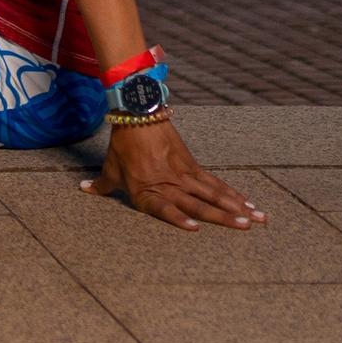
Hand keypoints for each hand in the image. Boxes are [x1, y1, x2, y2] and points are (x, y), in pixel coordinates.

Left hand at [83, 120, 265, 229]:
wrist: (138, 114)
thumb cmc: (122, 144)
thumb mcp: (110, 167)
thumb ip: (101, 185)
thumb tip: (84, 190)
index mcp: (146, 191)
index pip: (164, 208)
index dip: (178, 218)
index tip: (195, 228)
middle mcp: (168, 185)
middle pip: (199, 203)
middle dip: (223, 217)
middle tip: (245, 227)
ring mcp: (183, 175)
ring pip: (214, 194)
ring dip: (236, 207)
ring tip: (257, 219)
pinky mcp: (192, 165)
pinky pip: (215, 183)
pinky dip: (232, 193)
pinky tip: (248, 203)